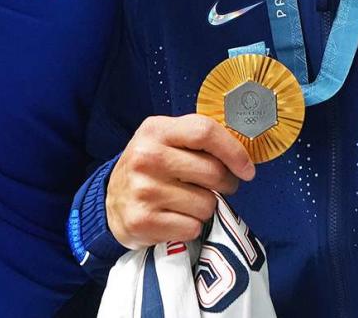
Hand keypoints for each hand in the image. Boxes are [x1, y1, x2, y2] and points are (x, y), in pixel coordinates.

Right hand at [106, 114, 254, 249]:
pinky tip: (175, 218)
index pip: (205, 132)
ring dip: (205, 207)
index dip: (234, 151)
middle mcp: (147, 157)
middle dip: (226, 184)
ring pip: (207, 204)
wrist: (111, 201)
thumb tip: (242, 155)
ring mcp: (144, 191)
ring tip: (187, 202)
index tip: (247, 169)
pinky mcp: (143, 221)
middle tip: (216, 187)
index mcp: (155, 130)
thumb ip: (197, 139)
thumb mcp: (164, 140)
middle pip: (213, 172)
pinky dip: (191, 226)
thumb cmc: (149, 167)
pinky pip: (192, 227)